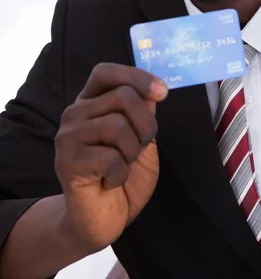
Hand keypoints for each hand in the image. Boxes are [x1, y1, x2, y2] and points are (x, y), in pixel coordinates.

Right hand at [54, 63, 167, 252]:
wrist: (103, 219)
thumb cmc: (124, 176)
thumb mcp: (142, 138)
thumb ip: (143, 111)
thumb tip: (153, 89)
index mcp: (91, 102)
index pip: (106, 72)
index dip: (136, 76)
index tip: (162, 92)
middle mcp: (75, 113)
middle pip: (123, 97)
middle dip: (146, 125)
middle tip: (141, 148)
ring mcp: (68, 137)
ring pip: (118, 126)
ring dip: (133, 152)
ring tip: (123, 165)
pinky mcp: (67, 162)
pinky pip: (110, 157)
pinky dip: (121, 173)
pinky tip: (110, 181)